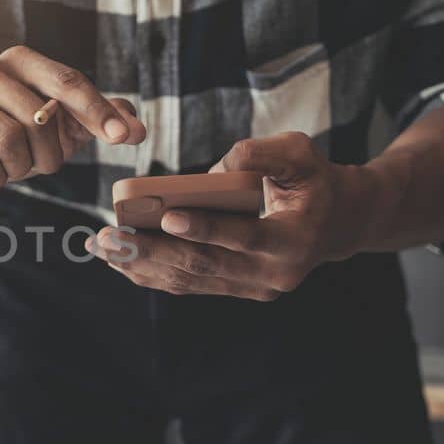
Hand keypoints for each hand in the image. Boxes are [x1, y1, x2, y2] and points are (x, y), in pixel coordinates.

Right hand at [0, 46, 145, 196]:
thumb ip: (98, 120)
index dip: (98, 111)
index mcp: (18, 61)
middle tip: (37, 163)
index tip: (124, 138)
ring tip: (8, 166)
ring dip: (19, 168)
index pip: (66, 81)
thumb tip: (137, 129)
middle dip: (49, 154)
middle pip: (41, 119)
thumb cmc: (6, 136)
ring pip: (11, 142)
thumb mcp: (57, 126)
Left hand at [87, 132, 394, 300]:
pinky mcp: (237, 290)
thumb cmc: (314, 180)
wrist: (340, 221)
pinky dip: (153, 273)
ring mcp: (253, 288)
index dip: (206, 228)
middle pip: (205, 266)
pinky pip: (190, 284)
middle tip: (111, 237)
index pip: (243, 238)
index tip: (167, 217)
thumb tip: (214, 169)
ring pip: (191, 280)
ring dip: (143, 265)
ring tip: (103, 248)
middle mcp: (272, 275)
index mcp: (292, 241)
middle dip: (153, 252)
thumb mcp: (301, 154)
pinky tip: (120, 260)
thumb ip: (263, 154)